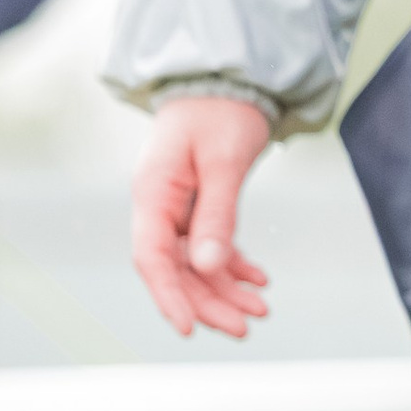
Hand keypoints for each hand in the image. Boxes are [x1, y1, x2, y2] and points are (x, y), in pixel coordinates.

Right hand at [132, 95, 274, 339]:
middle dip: (208, 302)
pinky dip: (233, 265)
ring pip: (195, 264)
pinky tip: (258, 280)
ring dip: (224, 289)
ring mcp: (177, 208)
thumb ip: (216, 214)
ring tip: (259, 310)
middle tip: (244, 328)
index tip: (190, 328)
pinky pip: (210, 247)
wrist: (228, 82)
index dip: (168, 296)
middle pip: (175, 269)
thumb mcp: (224, 162)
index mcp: (153, 193)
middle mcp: (159, 206)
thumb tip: (209, 267)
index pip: (151, 257)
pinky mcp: (197, 206)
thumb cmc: (221, 112)